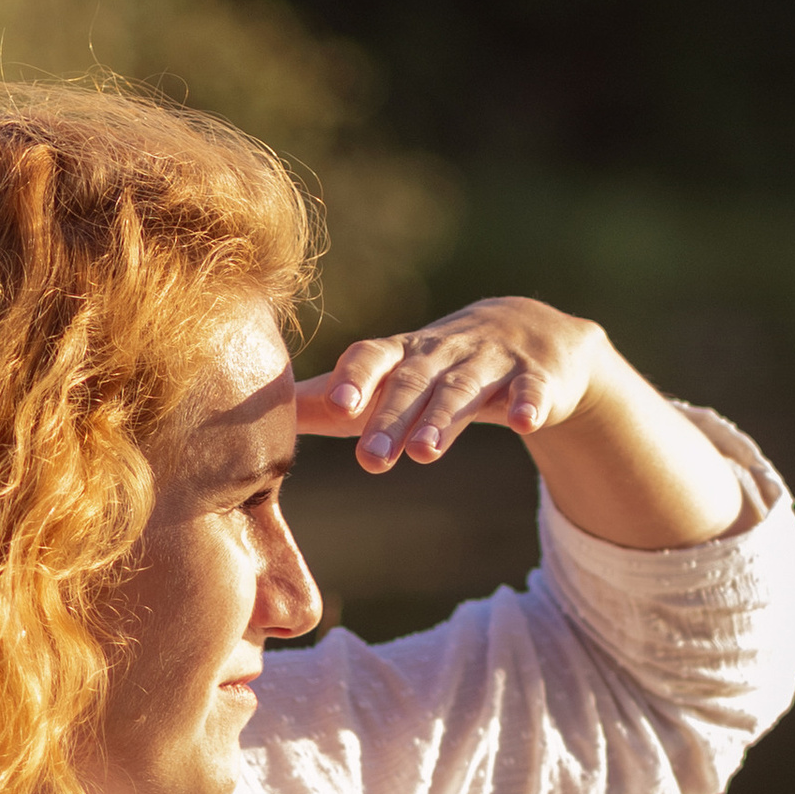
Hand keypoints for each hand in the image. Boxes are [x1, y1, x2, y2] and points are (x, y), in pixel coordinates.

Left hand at [293, 296, 744, 550]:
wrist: (532, 333)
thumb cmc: (440, 364)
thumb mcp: (391, 376)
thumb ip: (332, 399)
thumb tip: (257, 420)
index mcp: (404, 352)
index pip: (372, 357)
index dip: (354, 379)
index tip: (334, 407)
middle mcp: (444, 353)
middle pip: (414, 383)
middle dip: (392, 418)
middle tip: (370, 460)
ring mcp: (492, 363)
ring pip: (464, 391)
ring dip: (445, 419)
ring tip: (425, 454)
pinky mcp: (537, 378)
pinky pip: (533, 392)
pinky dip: (530, 405)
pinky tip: (526, 425)